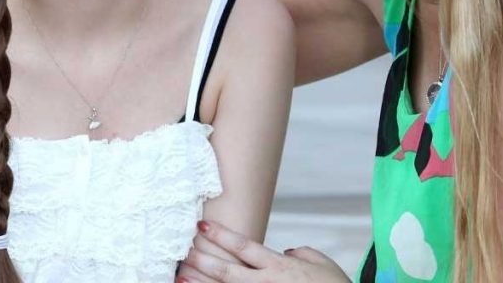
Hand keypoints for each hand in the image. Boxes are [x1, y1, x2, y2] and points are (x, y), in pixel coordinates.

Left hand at [179, 221, 350, 282]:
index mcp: (279, 267)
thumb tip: (286, 253)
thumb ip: (302, 253)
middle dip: (202, 259)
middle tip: (182, 249)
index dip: (221, 236)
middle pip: (227, 271)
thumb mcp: (322, 264)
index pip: (244, 247)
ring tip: (181, 275)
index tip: (202, 226)